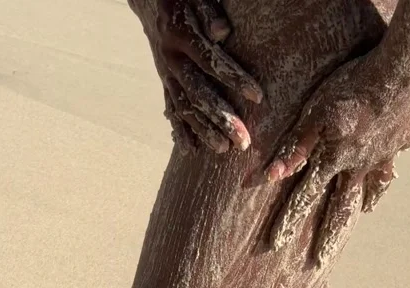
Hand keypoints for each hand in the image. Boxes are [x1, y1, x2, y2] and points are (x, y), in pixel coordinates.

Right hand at [147, 0, 262, 152]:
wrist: (151, 0)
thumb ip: (208, 10)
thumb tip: (223, 33)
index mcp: (180, 35)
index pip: (211, 61)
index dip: (234, 79)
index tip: (258, 97)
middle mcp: (171, 59)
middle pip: (198, 94)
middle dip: (222, 119)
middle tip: (242, 142)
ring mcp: (166, 74)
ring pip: (185, 107)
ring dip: (204, 130)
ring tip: (223, 150)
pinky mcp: (165, 82)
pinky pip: (172, 109)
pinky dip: (181, 130)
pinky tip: (191, 150)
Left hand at [266, 48, 409, 265]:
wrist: (401, 70)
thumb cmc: (352, 86)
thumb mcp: (315, 113)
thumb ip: (294, 147)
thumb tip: (268, 176)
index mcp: (332, 160)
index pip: (303, 199)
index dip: (288, 222)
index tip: (276, 246)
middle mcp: (356, 167)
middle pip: (338, 209)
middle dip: (327, 236)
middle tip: (319, 261)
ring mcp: (380, 158)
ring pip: (368, 192)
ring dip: (359, 208)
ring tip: (358, 218)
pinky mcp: (397, 145)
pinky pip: (388, 169)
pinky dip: (383, 181)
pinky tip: (382, 183)